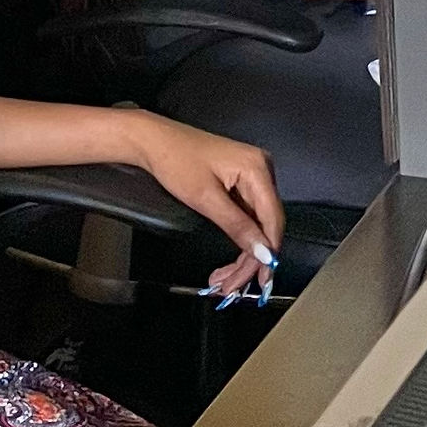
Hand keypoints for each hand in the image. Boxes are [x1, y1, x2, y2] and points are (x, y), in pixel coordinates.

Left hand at [134, 115, 285, 298]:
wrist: (153, 141)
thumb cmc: (176, 161)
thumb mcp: (206, 199)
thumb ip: (238, 227)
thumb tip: (264, 253)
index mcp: (258, 168)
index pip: (273, 220)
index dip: (268, 254)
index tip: (260, 281)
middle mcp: (261, 170)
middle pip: (266, 225)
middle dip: (251, 259)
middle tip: (232, 286)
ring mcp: (251, 175)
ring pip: (256, 225)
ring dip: (243, 254)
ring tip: (225, 279)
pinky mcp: (240, 182)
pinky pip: (247, 216)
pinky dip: (238, 238)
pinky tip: (229, 260)